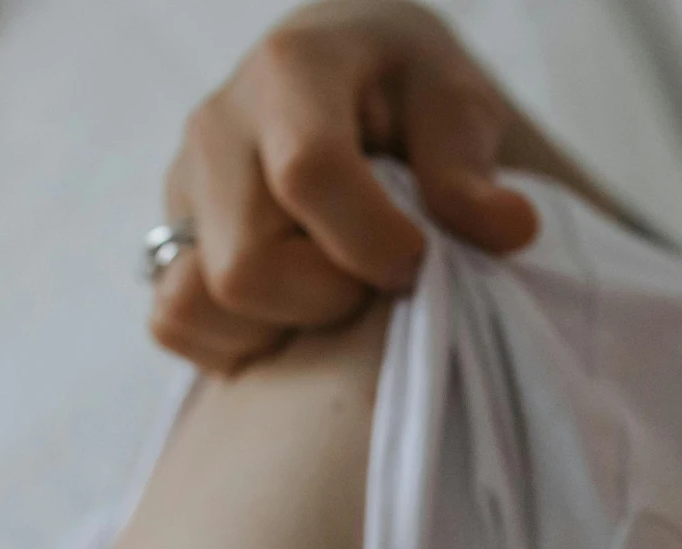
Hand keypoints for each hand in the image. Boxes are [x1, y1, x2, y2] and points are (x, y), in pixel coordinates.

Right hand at [153, 0, 542, 370]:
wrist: (353, 80)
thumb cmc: (410, 92)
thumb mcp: (457, 102)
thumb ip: (470, 166)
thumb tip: (508, 229)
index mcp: (293, 73)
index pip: (308, 174)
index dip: (374, 242)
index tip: (420, 260)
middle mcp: (219, 127)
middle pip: (248, 267)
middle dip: (329, 298)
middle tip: (382, 279)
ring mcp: (186, 187)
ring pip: (200, 304)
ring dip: (283, 324)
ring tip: (339, 290)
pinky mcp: (173, 240)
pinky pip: (175, 321)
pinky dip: (239, 341)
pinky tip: (298, 314)